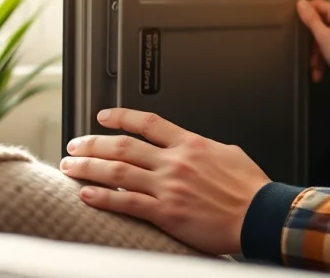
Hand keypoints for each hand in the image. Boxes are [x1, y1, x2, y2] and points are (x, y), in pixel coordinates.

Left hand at [59, 108, 269, 255]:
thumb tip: (191, 147)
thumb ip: (203, 148)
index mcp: (191, 144)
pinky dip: (103, 198)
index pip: (149, 123)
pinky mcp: (167, 213)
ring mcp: (169, 187)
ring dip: (89, 168)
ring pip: (118, 171)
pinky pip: (126, 203)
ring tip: (70, 167)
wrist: (259, 214)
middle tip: (74, 145)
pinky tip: (86, 195)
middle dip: (93, 143)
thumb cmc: (250, 188)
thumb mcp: (228, 153)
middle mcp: (176, 162)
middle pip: (124, 146)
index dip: (122, 117)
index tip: (103, 116)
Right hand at [296, 0, 329, 100]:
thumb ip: (311, 19)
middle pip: (321, 25)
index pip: (318, 5)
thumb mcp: (324, 36)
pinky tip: (319, 74)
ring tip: (314, 68)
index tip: (295, 23)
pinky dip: (325, 58)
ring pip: (325, 39)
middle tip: (306, 53)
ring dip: (317, 54)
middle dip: (312, 42)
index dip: (306, 12)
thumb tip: (301, 2)